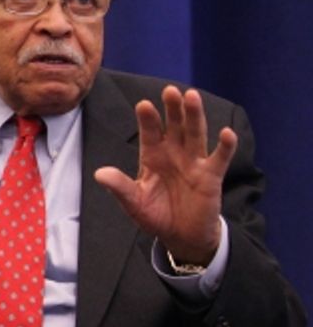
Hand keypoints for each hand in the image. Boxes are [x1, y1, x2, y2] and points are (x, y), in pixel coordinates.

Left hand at [94, 85, 236, 265]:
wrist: (181, 235)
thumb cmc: (156, 215)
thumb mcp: (134, 202)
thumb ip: (120, 187)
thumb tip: (99, 174)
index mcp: (152, 156)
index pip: (149, 133)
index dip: (147, 119)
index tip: (143, 104)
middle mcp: (174, 153)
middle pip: (174, 126)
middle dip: (172, 109)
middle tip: (169, 90)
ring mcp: (194, 162)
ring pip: (195, 134)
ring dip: (194, 116)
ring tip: (192, 97)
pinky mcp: (211, 176)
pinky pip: (219, 158)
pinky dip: (225, 146)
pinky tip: (226, 132)